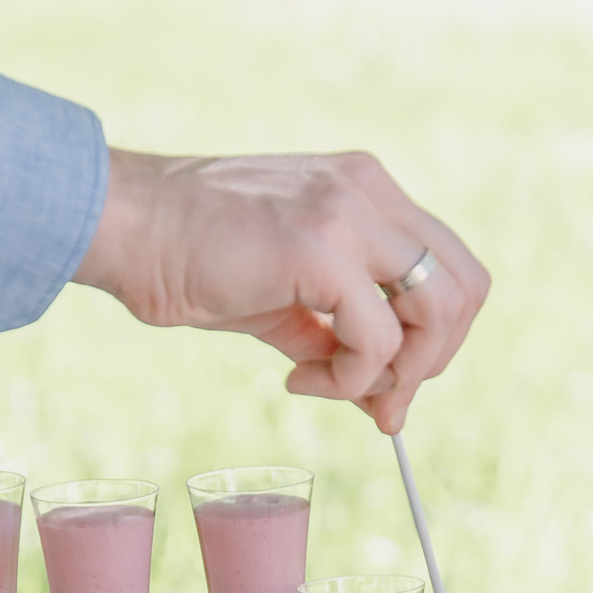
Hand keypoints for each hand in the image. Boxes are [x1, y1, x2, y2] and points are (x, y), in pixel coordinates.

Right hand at [73, 148, 489, 434]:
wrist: (127, 228)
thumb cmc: (193, 260)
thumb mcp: (289, 299)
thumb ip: (343, 336)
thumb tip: (388, 403)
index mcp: (368, 189)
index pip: (451, 266)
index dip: (438, 338)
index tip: (389, 384)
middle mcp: (370, 189)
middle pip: (466, 288)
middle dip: (433, 361)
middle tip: (377, 400)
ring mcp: (349, 211)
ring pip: (437, 310)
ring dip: (398, 372)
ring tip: (331, 387)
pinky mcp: (321, 248)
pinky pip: (379, 338)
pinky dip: (351, 380)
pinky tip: (298, 379)